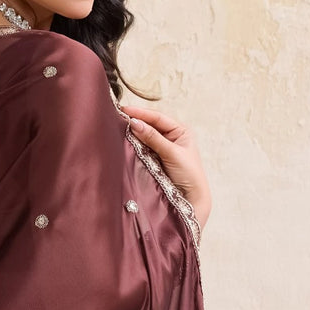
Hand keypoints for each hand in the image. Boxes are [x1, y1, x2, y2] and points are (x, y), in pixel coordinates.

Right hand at [117, 101, 210, 231]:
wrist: (191, 199)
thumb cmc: (188, 174)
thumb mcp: (172, 153)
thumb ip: (153, 138)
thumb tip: (135, 123)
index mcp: (181, 130)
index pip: (158, 117)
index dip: (141, 113)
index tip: (125, 111)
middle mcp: (171, 136)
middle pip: (150, 124)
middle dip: (136, 120)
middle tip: (118, 116)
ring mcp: (162, 147)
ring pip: (145, 136)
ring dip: (134, 132)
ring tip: (118, 126)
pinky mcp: (154, 159)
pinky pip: (143, 148)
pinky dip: (134, 144)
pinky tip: (125, 140)